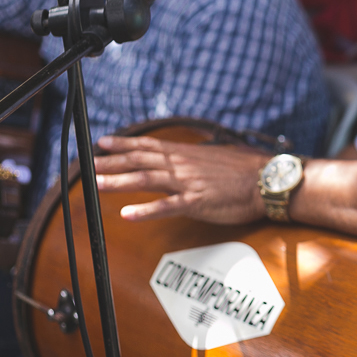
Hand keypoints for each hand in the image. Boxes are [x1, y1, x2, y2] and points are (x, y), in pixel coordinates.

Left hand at [94, 136, 268, 223]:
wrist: (269, 180)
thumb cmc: (247, 171)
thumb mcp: (218, 157)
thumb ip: (197, 159)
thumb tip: (187, 158)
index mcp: (188, 154)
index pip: (150, 145)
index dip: (125, 144)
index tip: (104, 142)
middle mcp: (183, 165)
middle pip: (140, 160)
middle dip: (112, 162)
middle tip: (87, 163)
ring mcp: (188, 183)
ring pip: (146, 180)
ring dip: (119, 181)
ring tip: (96, 184)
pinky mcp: (197, 202)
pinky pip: (167, 207)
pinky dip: (145, 210)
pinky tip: (127, 214)